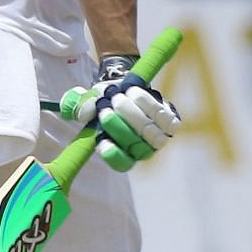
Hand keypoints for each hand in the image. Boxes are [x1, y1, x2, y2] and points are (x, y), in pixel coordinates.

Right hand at [63, 56, 180, 171]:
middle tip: (107, 106)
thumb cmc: (106, 100)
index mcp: (121, 153)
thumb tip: (85, 114)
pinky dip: (146, 102)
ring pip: (146, 128)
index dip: (113, 155)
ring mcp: (158, 139)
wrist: (129, 88)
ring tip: (120, 96)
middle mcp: (141, 150)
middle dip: (117, 123)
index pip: (121, 163)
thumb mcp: (89, 102)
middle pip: (132, 142)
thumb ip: (81, 107)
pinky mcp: (170, 124)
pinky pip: (161, 115)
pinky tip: (134, 92)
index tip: (102, 142)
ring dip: (131, 110)